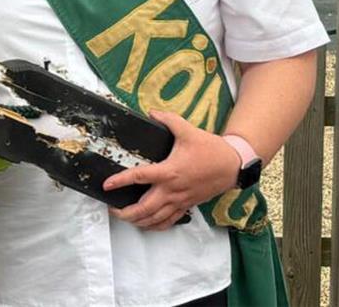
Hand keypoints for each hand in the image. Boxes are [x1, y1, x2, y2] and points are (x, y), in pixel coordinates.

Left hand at [102, 110, 240, 230]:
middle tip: (112, 208)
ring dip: (138, 221)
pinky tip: (147, 225)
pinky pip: (170, 221)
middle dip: (126, 212)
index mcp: (169, 171)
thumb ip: (168, 120)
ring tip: (125, 218)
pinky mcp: (187, 205)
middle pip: (145, 207)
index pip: (140, 177)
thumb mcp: (187, 130)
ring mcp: (180, 200)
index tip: (107, 185)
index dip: (121, 181)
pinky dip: (156, 225)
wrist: (232, 165)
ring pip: (156, 218)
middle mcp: (172, 190)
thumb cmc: (210, 149)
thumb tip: (152, 113)